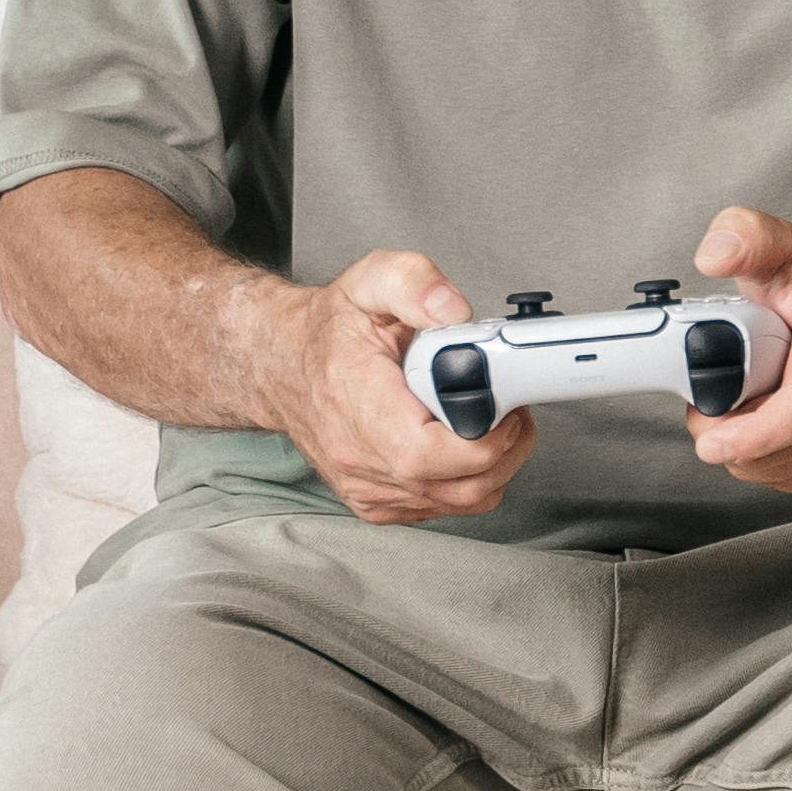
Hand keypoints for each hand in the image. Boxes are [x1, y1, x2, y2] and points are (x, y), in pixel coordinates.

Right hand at [288, 250, 538, 524]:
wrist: (280, 366)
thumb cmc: (326, 332)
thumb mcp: (369, 283)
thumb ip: (415, 284)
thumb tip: (455, 311)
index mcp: (359, 405)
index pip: (433, 453)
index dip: (486, 437)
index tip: (504, 406)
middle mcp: (359, 458)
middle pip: (461, 485)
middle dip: (505, 449)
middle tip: (511, 411)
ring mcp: (367, 488)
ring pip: (460, 502)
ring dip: (494, 466)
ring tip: (492, 424)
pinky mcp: (374, 504)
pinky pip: (442, 507)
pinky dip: (467, 481)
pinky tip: (463, 445)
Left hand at [686, 206, 791, 495]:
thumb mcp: (789, 249)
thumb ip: (747, 238)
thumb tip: (712, 253)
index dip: (756, 433)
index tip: (711, 439)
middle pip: (784, 450)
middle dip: (731, 438)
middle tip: (709, 405)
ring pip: (782, 472)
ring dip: (746, 451)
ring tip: (740, 408)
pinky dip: (766, 462)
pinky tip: (764, 427)